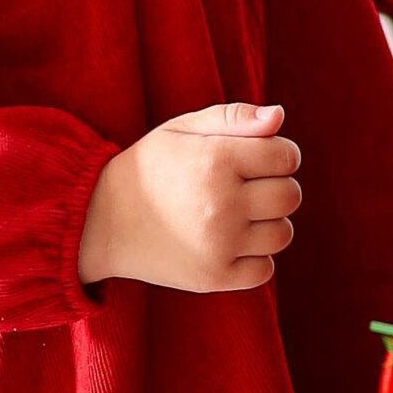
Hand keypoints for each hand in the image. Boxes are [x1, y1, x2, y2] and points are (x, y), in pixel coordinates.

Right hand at [77, 101, 301, 292]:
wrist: (102, 220)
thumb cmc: (153, 166)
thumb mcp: (185, 128)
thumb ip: (235, 117)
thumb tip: (280, 115)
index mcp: (217, 159)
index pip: (287, 156)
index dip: (280, 154)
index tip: (260, 158)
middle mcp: (222, 203)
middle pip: (290, 195)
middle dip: (277, 186)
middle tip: (248, 187)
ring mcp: (218, 244)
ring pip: (282, 233)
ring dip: (269, 223)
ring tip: (238, 215)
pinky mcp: (212, 277)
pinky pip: (264, 270)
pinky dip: (255, 257)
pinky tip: (232, 242)